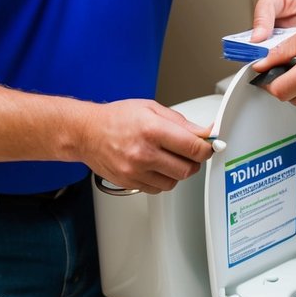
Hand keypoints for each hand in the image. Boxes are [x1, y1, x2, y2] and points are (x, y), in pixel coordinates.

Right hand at [80, 99, 213, 193]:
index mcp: (152, 129)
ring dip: (177, 172)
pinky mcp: (130, 182)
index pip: (193, 147)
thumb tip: (204, 133)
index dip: (206, 149)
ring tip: (167, 157)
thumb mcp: (151, 108)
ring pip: (174, 181)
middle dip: (193, 161)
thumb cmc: (117, 118)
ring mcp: (136, 171)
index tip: (209, 146)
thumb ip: (181, 122)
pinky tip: (154, 166)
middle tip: (188, 152)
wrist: (86, 133)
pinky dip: (162, 179)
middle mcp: (144, 153)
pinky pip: (158, 188)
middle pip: (187, 169)